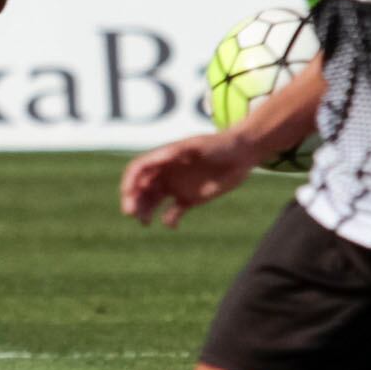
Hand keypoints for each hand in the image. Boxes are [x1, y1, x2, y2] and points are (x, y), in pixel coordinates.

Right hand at [120, 131, 260, 227]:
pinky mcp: (189, 199)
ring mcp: (177, 186)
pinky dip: (168, 220)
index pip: (138, 169)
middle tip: (132, 214)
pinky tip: (172, 224)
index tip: (128, 195)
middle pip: (140, 188)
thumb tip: (161, 156)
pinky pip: (172, 213)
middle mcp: (167, 172)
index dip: (129, 181)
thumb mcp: (200, 145)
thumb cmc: (220, 144)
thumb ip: (182, 150)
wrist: (242, 154)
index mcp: (165, 157)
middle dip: (132, 200)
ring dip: (144, 212)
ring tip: (146, 222)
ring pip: (152, 202)